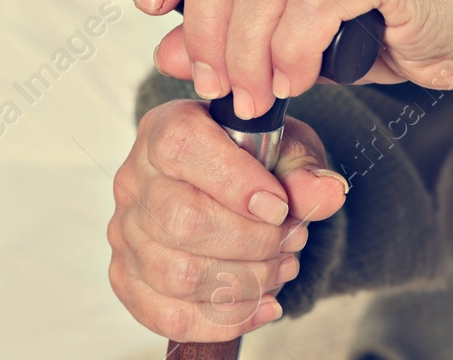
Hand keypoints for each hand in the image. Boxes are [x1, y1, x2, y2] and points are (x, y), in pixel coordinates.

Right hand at [109, 100, 347, 341]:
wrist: (228, 189)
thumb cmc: (250, 163)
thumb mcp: (285, 151)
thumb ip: (303, 171)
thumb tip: (326, 193)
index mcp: (165, 131)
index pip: (183, 149)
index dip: (236, 182)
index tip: (279, 207)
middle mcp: (135, 181)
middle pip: (183, 221)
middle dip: (255, 242)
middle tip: (290, 241)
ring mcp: (126, 233)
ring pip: (178, 275)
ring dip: (247, 283)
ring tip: (279, 268)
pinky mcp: (129, 278)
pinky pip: (168, 315)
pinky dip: (224, 320)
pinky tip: (260, 305)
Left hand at [136, 0, 452, 128]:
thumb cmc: (389, 29)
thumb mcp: (294, 38)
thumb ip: (232, 38)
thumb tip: (167, 50)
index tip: (153, 6)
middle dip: (204, 30)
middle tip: (215, 84)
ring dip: (246, 54)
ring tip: (258, 95)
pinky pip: (314, 3)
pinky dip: (292, 52)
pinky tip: (299, 80)